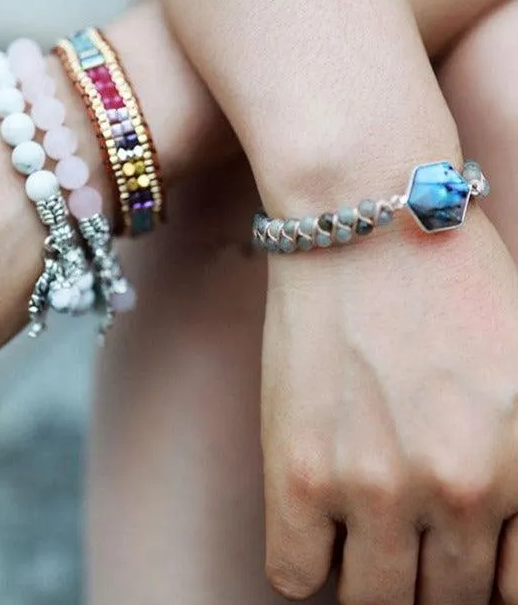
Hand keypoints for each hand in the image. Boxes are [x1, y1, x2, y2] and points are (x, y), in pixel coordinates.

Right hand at [261, 211, 517, 603]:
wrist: (362, 220)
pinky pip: (292, 575)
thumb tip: (492, 524)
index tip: (454, 556)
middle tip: (405, 532)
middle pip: (447, 600)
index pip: (516, 592)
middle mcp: (461, 490)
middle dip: (428, 575)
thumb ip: (517, 464)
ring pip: (375, 601)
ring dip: (368, 574)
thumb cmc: (446, 279)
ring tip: (359, 526)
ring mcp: (375, 486)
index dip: (484, 576)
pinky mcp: (299, 471)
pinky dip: (302, 564)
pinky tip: (311, 524)